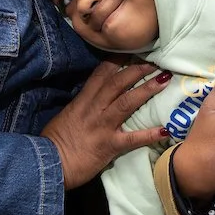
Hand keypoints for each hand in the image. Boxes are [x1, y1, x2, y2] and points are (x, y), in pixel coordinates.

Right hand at [42, 59, 170, 190]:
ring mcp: (102, 126)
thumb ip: (81, 107)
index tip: (132, 50)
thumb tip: (93, 101)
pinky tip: (166, 130)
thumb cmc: (54, 142)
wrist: (48, 164)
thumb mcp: (66, 117)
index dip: (117, 60)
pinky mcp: (109, 146)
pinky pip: (133, 139)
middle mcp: (94, 109)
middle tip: (156, 61)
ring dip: (147, 90)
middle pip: (117, 83)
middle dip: (137, 69)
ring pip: (127, 102)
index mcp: (82, 101)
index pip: (101, 74)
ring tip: (164, 80)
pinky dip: (150, 134)